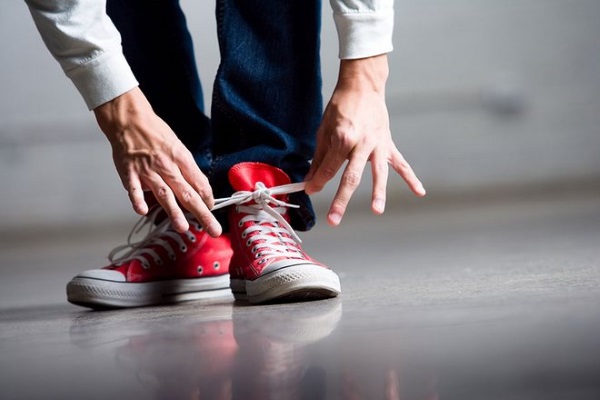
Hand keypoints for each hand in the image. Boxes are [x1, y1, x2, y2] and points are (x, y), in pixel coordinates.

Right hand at [93, 87, 220, 235]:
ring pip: (164, 194)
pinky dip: (137, 200)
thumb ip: (185, 168)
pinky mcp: (129, 172)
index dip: (208, 198)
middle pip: (187, 193)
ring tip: (183, 227)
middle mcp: (167, 165)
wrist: (130, 119)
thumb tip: (196, 189)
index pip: (200, 183)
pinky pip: (134, 188)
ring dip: (174, 212)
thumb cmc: (155, 133)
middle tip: (213, 229)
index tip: (212, 209)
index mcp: (181, 158)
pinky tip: (142, 211)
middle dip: (202, 213)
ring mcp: (147, 170)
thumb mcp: (177, 147)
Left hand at [304, 55, 424, 225]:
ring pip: (378, 173)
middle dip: (341, 200)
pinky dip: (412, 178)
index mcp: (344, 138)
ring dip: (378, 193)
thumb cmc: (340, 107)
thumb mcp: (324, 130)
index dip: (318, 182)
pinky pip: (401, 164)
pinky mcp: (388, 144)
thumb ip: (320, 157)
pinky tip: (419, 192)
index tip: (310, 192)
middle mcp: (362, 143)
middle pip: (352, 177)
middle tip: (334, 219)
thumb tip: (311, 180)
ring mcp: (378, 145)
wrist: (363, 87)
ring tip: (377, 210)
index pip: (329, 168)